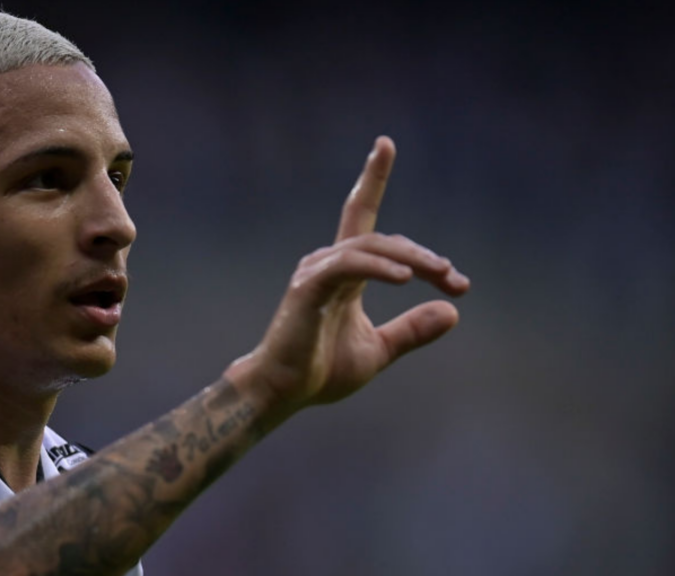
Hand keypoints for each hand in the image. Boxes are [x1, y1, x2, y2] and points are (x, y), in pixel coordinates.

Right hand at [226, 136, 469, 407]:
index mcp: (344, 272)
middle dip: (422, 256)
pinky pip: (350, 266)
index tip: (385, 144)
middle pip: (381, 238)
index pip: (360, 215)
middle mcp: (328, 263)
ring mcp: (316, 272)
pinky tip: (405, 279)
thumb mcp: (380, 349)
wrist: (282, 392)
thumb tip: (453, 311)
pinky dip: (379, 267)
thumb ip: (412, 329)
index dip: (372, 179)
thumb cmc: (321, 370)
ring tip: (442, 274)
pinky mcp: (308, 288)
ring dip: (410, 258)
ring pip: (370, 246)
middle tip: (456, 279)